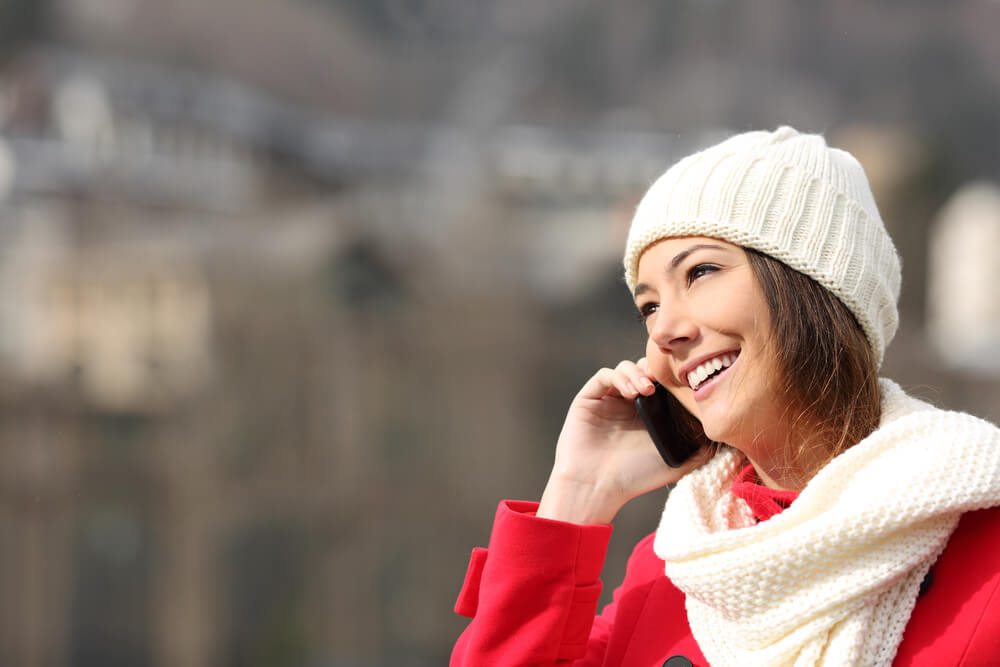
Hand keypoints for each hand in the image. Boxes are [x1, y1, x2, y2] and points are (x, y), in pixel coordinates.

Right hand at [537, 358, 709, 523]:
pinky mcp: (590, 397)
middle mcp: (628, 402)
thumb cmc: (636, 477)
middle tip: (665, 380)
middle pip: (645, 368)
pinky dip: (620, 377)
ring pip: (626, 367)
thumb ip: (700, 450)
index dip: (673, 377)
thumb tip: (726, 438)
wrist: (599, 487)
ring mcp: (608, 398)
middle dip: (656, 369)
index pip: (663, 382)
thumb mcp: (676, 462)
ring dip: (638, 373)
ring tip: (647, 390)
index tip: (685, 381)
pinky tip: (631, 392)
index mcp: (649, 413)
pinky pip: (605, 375)